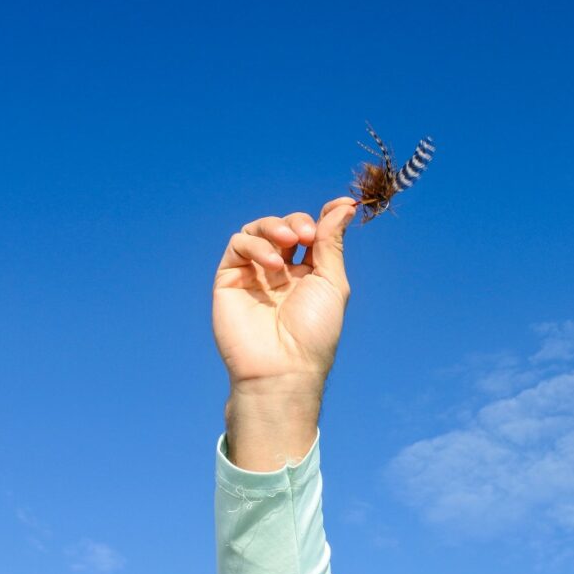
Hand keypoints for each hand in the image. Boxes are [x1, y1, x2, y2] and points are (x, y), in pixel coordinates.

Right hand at [213, 196, 356, 468]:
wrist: (283, 369)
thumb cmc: (313, 334)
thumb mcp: (331, 282)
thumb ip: (331, 242)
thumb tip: (344, 204)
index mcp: (308, 274)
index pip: (311, 233)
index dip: (323, 216)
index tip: (340, 205)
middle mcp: (279, 272)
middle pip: (284, 227)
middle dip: (297, 222)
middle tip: (306, 235)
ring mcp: (253, 275)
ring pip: (257, 230)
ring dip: (275, 227)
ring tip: (290, 242)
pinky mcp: (229, 279)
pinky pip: (238, 245)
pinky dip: (256, 245)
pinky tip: (273, 264)